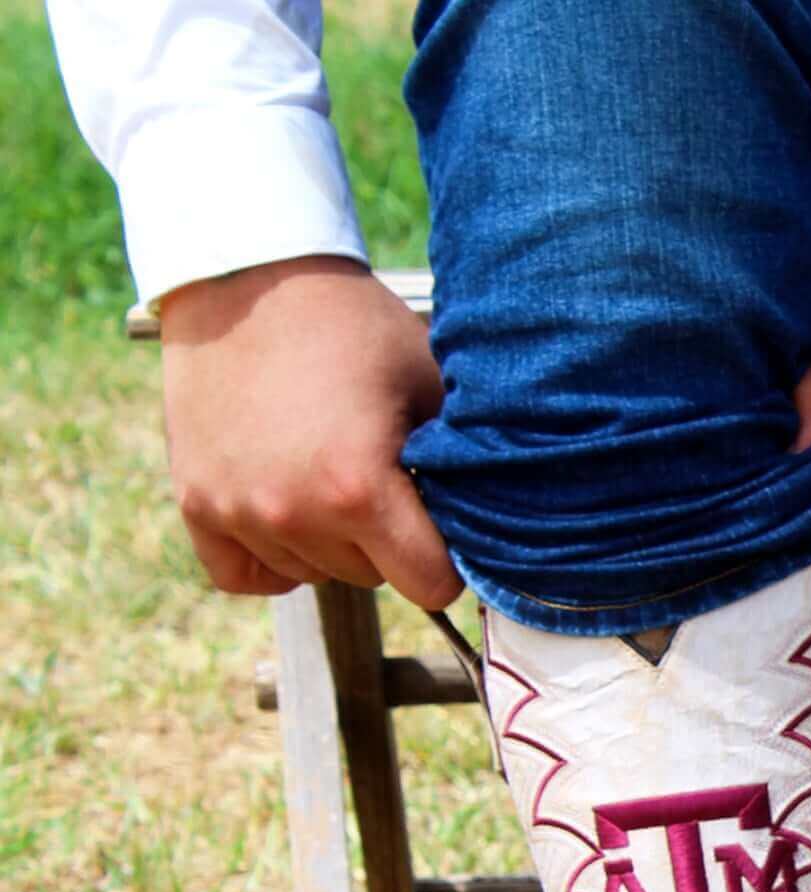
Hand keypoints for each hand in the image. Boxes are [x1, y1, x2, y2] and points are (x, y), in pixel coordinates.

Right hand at [158, 257, 460, 607]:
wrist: (247, 273)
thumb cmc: (353, 326)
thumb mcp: (430, 384)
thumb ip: (463, 465)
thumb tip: (501, 523)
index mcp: (359, 490)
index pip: (429, 585)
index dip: (443, 556)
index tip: (435, 518)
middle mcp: (292, 512)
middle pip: (371, 578)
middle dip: (384, 539)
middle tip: (374, 472)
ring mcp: (237, 510)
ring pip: (313, 573)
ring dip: (326, 540)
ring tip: (323, 467)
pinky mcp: (194, 502)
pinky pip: (244, 576)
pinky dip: (270, 557)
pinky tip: (287, 512)